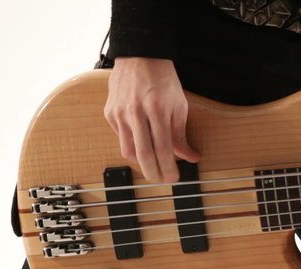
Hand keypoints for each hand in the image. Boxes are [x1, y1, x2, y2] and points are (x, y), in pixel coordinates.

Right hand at [104, 57, 199, 182]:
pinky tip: (141, 139)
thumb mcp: (179, 104)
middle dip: (153, 173)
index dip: (168, 167)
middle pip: (143, 155)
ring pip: (128, 150)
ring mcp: (120, 113)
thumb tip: (190, 157)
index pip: (162, 148)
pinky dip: (132, 143)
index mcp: (157, 109)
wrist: (139, 56)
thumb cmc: (163, 79)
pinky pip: (121, 137)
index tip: (174, 178)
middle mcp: (135, 112)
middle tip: (161, 181)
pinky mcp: (110, 113)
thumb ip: (181, 134)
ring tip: (153, 163)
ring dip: (142, 161)